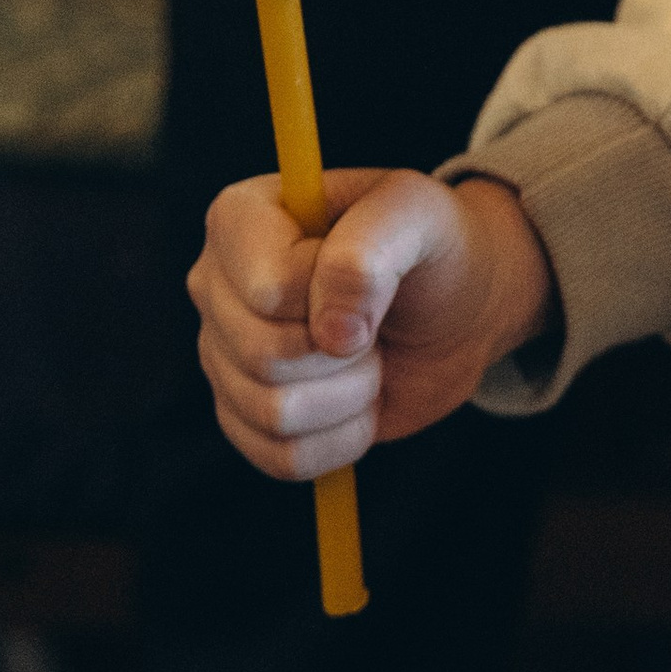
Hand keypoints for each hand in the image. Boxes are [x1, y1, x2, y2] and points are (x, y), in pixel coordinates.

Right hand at [191, 166, 554, 481]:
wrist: (456, 305)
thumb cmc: (430, 245)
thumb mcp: (419, 213)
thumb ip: (371, 249)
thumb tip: (331, 333)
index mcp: (239, 218)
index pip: (270, 289)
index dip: (335, 297)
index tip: (375, 277)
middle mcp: (214, 285)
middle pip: (264, 355)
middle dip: (348, 350)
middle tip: (376, 322)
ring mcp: (222, 354)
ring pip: (273, 412)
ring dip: (351, 394)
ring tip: (371, 356)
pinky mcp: (244, 415)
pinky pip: (282, 459)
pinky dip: (344, 438)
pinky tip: (362, 400)